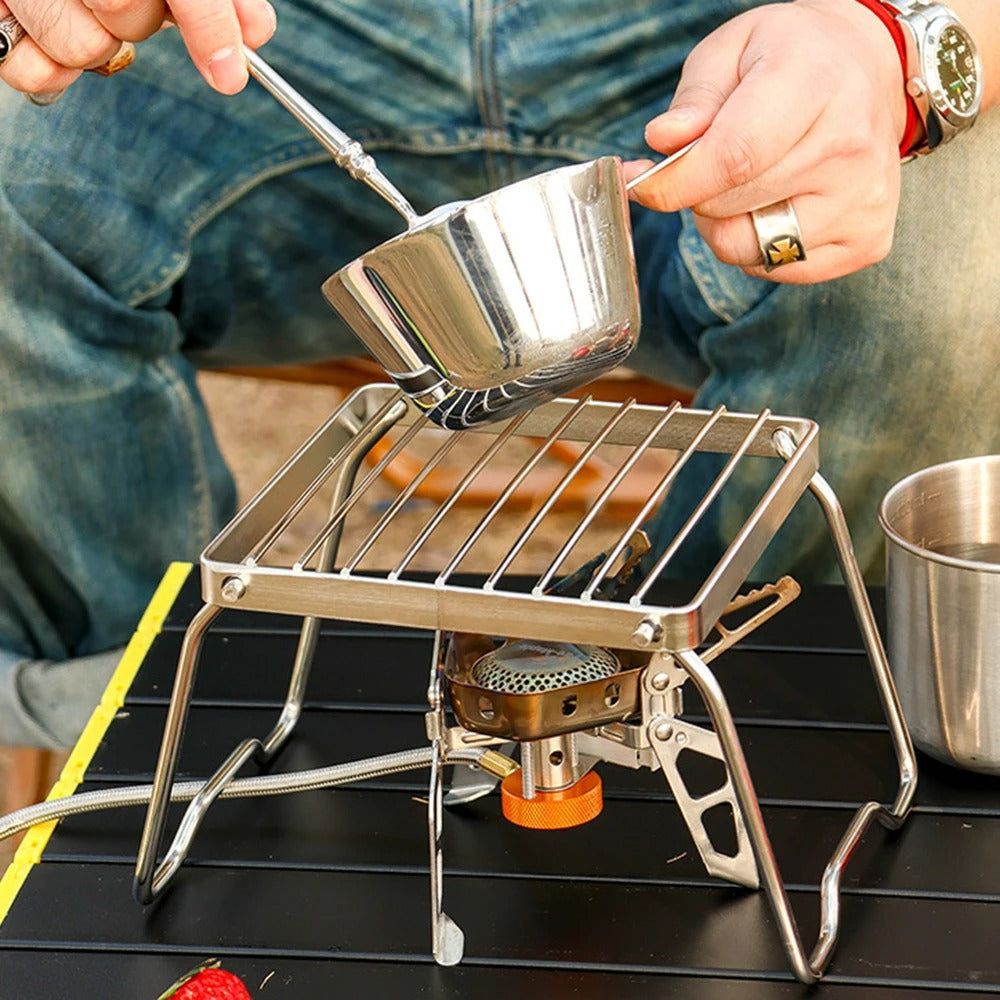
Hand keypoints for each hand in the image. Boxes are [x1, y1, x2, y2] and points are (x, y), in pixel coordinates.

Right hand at [0, 0, 275, 96]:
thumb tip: (254, 32)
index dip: (209, 27)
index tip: (230, 73)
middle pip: (125, 14)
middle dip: (142, 22)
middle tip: (136, 3)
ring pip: (80, 47)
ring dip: (100, 46)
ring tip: (92, 14)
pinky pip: (28, 72)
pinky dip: (51, 71)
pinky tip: (57, 42)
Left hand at [624, 0, 908, 283]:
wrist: (869, 70)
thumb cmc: (791, 59)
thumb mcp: (733, 50)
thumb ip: (694, 99)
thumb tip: (662, 141)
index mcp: (817, 85)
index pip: (732, 158)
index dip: (674, 183)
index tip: (641, 182)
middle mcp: (850, 148)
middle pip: (730, 210)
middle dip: (698, 196)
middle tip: (711, 166)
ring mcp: (864, 202)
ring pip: (748, 250)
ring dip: (727, 226)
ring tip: (747, 185)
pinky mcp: (867, 242)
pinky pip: (779, 270)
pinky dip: (760, 246)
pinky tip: (779, 204)